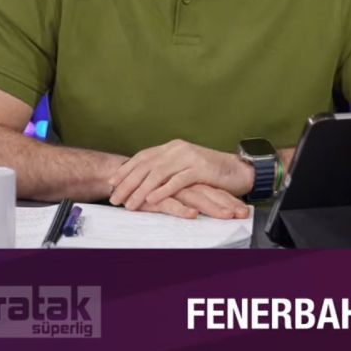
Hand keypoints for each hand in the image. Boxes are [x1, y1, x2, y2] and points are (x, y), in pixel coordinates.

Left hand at [108, 139, 252, 214]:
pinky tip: (152, 199)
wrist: (239, 170)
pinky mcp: (200, 168)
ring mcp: (189, 157)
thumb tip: (143, 182)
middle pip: (146, 165)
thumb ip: (167, 170)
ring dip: (141, 189)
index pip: (143, 157)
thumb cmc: (211, 173)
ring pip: (158, 173)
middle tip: (114, 198)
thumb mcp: (184, 168)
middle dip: (128, 183)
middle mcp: (178, 149)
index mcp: (172, 147)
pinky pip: (177, 180)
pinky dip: (163, 190)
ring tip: (130, 204)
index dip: (126, 170)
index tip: (111, 183)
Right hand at [141, 184, 252, 219]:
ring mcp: (171, 188)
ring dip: (213, 207)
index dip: (230, 200)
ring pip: (196, 197)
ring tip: (227, 216)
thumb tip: (206, 209)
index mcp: (190, 180)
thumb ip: (191, 197)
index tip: (244, 212)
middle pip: (211, 193)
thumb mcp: (174, 192)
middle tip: (242, 214)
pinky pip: (170, 202)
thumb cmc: (151, 187)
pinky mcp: (156, 195)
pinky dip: (182, 209)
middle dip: (228, 204)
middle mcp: (184, 183)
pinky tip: (192, 215)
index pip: (215, 190)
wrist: (121, 176)